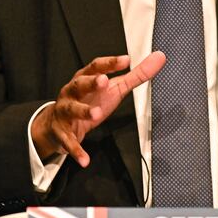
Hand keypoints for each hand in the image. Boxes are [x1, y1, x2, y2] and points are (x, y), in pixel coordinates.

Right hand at [32, 52, 165, 166]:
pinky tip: (85, 159)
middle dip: (91, 82)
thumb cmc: (90, 100)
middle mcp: (72, 92)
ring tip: (96, 114)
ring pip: (72, 109)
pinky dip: (76, 150)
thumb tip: (159, 58)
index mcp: (85, 78)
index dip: (110, 63)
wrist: (58, 122)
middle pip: (80, 84)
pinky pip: (69, 141)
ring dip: (83, 111)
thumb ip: (137, 74)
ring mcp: (65, 111)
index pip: (96, 66)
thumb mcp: (114, 87)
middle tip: (104, 81)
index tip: (126, 60)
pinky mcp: (62, 132)